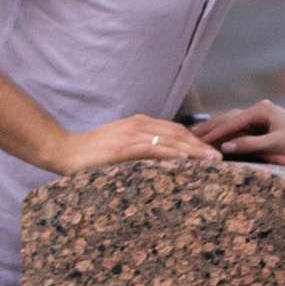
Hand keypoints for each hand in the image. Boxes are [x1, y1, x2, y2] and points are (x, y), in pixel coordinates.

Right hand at [51, 113, 223, 172]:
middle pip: (179, 133)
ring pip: (170, 140)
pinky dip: (171, 153)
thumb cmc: (91, 153)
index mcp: (139, 124)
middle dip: (201, 145)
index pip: (175, 130)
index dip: (196, 140)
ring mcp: (131, 135)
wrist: (64, 150)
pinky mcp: (123, 147)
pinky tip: (185, 159)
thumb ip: (140, 150)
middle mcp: (139, 125)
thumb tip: (161, 161)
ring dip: (194, 150)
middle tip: (219, 157)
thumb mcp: (120, 148)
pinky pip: (152, 149)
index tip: (211, 152)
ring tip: (211, 160)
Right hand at [197, 100, 284, 170]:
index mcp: (261, 110)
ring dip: (217, 131)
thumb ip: (250, 146)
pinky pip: (242, 130)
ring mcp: (264, 118)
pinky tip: (218, 141)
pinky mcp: (268, 127)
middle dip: (208, 128)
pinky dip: (228, 135)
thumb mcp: (276, 146)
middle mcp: (261, 110)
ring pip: (234, 123)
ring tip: (196, 139)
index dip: (212, 134)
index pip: (230, 123)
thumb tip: (225, 147)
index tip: (193, 142)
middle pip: (228, 119)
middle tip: (186, 137)